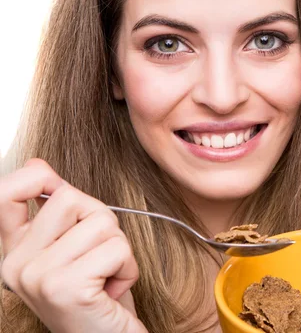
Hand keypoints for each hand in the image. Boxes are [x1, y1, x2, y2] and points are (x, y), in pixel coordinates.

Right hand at [0, 159, 147, 332]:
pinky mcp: (65, 287)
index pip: (7, 193)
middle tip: (100, 258)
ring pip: (101, 222)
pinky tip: (112, 291)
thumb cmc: (97, 296)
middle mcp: (16, 264)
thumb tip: (38, 165)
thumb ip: (58, 212)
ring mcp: (37, 276)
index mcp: (15, 251)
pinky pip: (116, 248)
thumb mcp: (74, 249)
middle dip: (102, 222)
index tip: (53, 185)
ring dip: (119, 250)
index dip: (35, 178)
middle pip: (72, 197)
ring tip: (106, 277)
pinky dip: (128, 268)